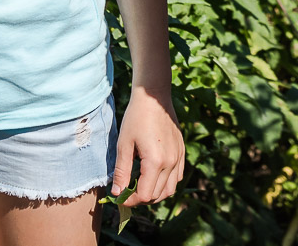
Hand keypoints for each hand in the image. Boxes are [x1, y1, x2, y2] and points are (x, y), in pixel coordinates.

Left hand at [112, 87, 183, 204]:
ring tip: (140, 187)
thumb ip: (121, 171)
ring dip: (155, 194)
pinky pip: (177, 177)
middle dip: (140, 199)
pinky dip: (166, 183)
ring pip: (170, 190)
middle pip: (157, 195)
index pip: (144, 195)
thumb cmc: (136, 118)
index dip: (130, 200)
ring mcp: (178, 157)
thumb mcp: (124, 145)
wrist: (154, 98)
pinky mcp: (181, 152)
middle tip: (126, 193)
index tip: (118, 197)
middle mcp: (170, 162)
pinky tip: (154, 176)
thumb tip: (116, 193)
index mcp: (155, 162)